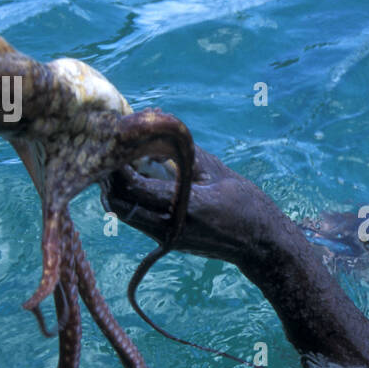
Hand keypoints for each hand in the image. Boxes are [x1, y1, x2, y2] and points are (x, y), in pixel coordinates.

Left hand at [101, 144, 277, 265]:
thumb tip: (158, 124)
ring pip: (123, 213)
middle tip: (109, 150)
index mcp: (184, 208)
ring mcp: (166, 237)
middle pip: (119, 203)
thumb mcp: (216, 170)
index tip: (114, 141)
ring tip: (119, 162)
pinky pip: (136, 218)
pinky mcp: (166, 240)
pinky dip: (129, 197)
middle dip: (109, 177)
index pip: (135, 186)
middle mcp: (170, 227)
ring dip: (115, 188)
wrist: (259, 243)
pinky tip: (135, 178)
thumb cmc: (245, 203)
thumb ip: (183, 151)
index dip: (118, 164)